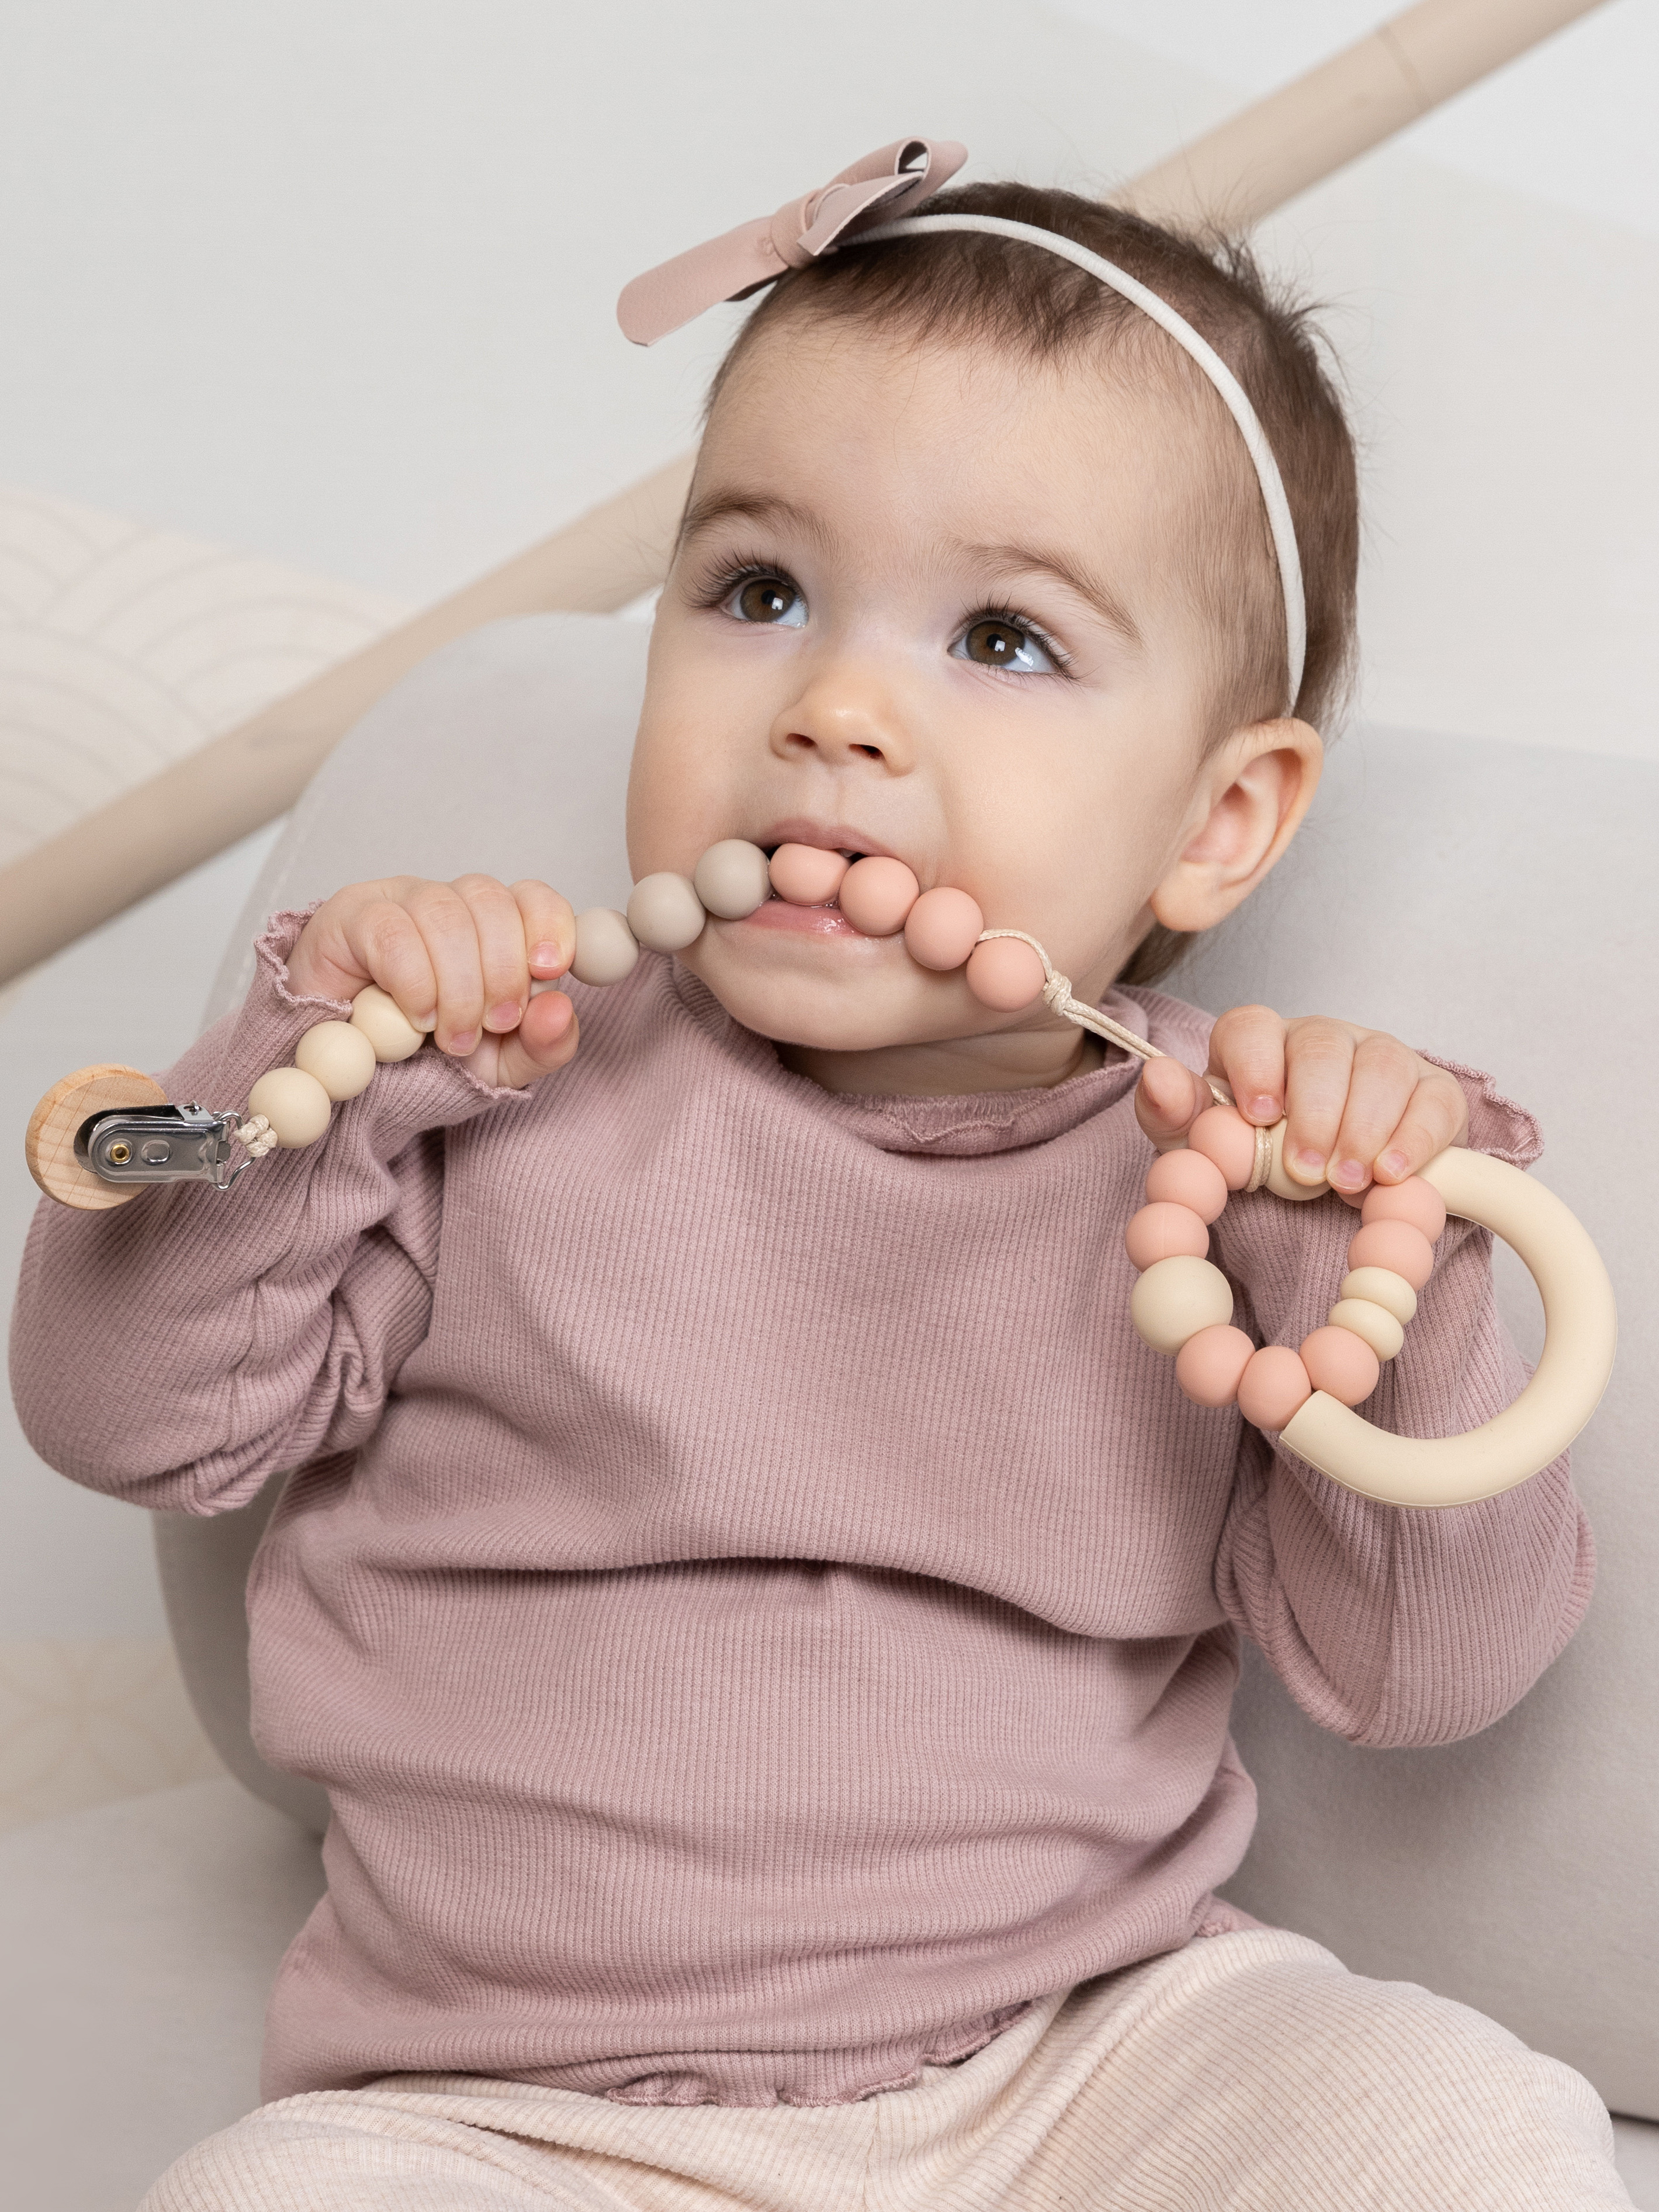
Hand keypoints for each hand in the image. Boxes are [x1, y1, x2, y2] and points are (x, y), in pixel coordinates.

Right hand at [287, 875, 579, 1089]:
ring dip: (458, 986)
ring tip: (450, 1036)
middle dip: (502, 971)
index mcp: (491, 926)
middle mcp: (448, 903)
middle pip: (490, 899)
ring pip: (444, 914)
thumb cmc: (424, 1058)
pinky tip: (413, 1018)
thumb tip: (561, 1007)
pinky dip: (414, 982)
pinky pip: (394, 933)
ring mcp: (398, 901)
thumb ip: (543, 1044)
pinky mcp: (351, 916)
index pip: (530, 897)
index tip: (549, 969)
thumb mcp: (498, 1065)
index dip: (547, 925)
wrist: (346, 1077)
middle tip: (494, 1025)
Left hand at [1134, 1006, 1469, 1192]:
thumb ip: (1175, 1112)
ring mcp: (1381, 1058)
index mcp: (1261, 1043)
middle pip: (1322, 1047)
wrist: (1318, 1193)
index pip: (1253, 1027)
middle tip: (1305, 1170)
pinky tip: (1392, 1174)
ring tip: (1347, 1181)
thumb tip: (1157, 1076)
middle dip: (1315, 1111)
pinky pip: (1435, 1101)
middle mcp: (1323, 1040)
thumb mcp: (1203, 1143)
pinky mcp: (1432, 1091)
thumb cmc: (1254, 1157)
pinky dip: (1416, 1138)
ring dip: (1364, 1128)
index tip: (1259, 1115)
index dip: (1256, 1065)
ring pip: (1382, 1067)